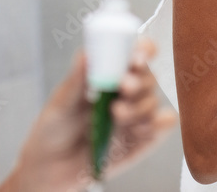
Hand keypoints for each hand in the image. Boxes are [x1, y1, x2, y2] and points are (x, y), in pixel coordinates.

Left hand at [14, 39, 177, 190]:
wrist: (53, 166)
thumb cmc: (54, 127)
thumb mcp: (61, 102)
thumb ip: (77, 80)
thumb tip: (86, 54)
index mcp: (109, 73)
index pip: (136, 52)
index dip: (143, 50)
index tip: (136, 59)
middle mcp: (126, 91)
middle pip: (149, 76)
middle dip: (139, 81)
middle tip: (123, 87)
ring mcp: (135, 114)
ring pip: (153, 102)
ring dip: (138, 107)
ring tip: (116, 115)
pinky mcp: (142, 138)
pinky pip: (163, 125)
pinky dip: (157, 124)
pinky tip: (137, 129)